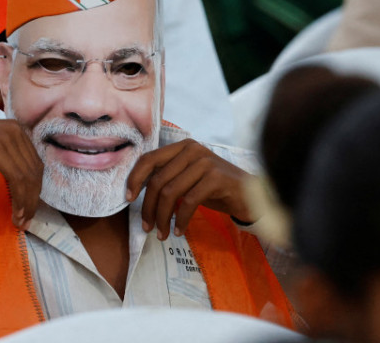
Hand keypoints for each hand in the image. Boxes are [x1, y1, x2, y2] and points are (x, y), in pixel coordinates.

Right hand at [0, 118, 43, 228]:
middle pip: (35, 170)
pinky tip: (15, 212)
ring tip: (20, 221)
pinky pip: (17, 179)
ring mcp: (8, 139)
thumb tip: (23, 189)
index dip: (36, 188)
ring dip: (27, 203)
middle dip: (33, 198)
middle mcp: (17, 130)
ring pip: (28, 177)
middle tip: (27, 220)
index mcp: (17, 128)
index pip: (35, 163)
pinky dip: (19, 199)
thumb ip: (9, 158)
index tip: (30, 209)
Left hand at [125, 139, 253, 239]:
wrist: (251, 194)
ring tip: (161, 233)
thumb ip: (168, 178)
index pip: (149, 159)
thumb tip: (137, 193)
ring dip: (162, 217)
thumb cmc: (216, 188)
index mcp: (182, 147)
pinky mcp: (216, 178)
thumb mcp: (189, 178)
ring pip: (170, 192)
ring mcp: (205, 162)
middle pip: (157, 180)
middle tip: (147, 227)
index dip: (135, 179)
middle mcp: (192, 150)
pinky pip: (189, 202)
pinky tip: (179, 230)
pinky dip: (180, 219)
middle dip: (148, 207)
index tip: (128, 199)